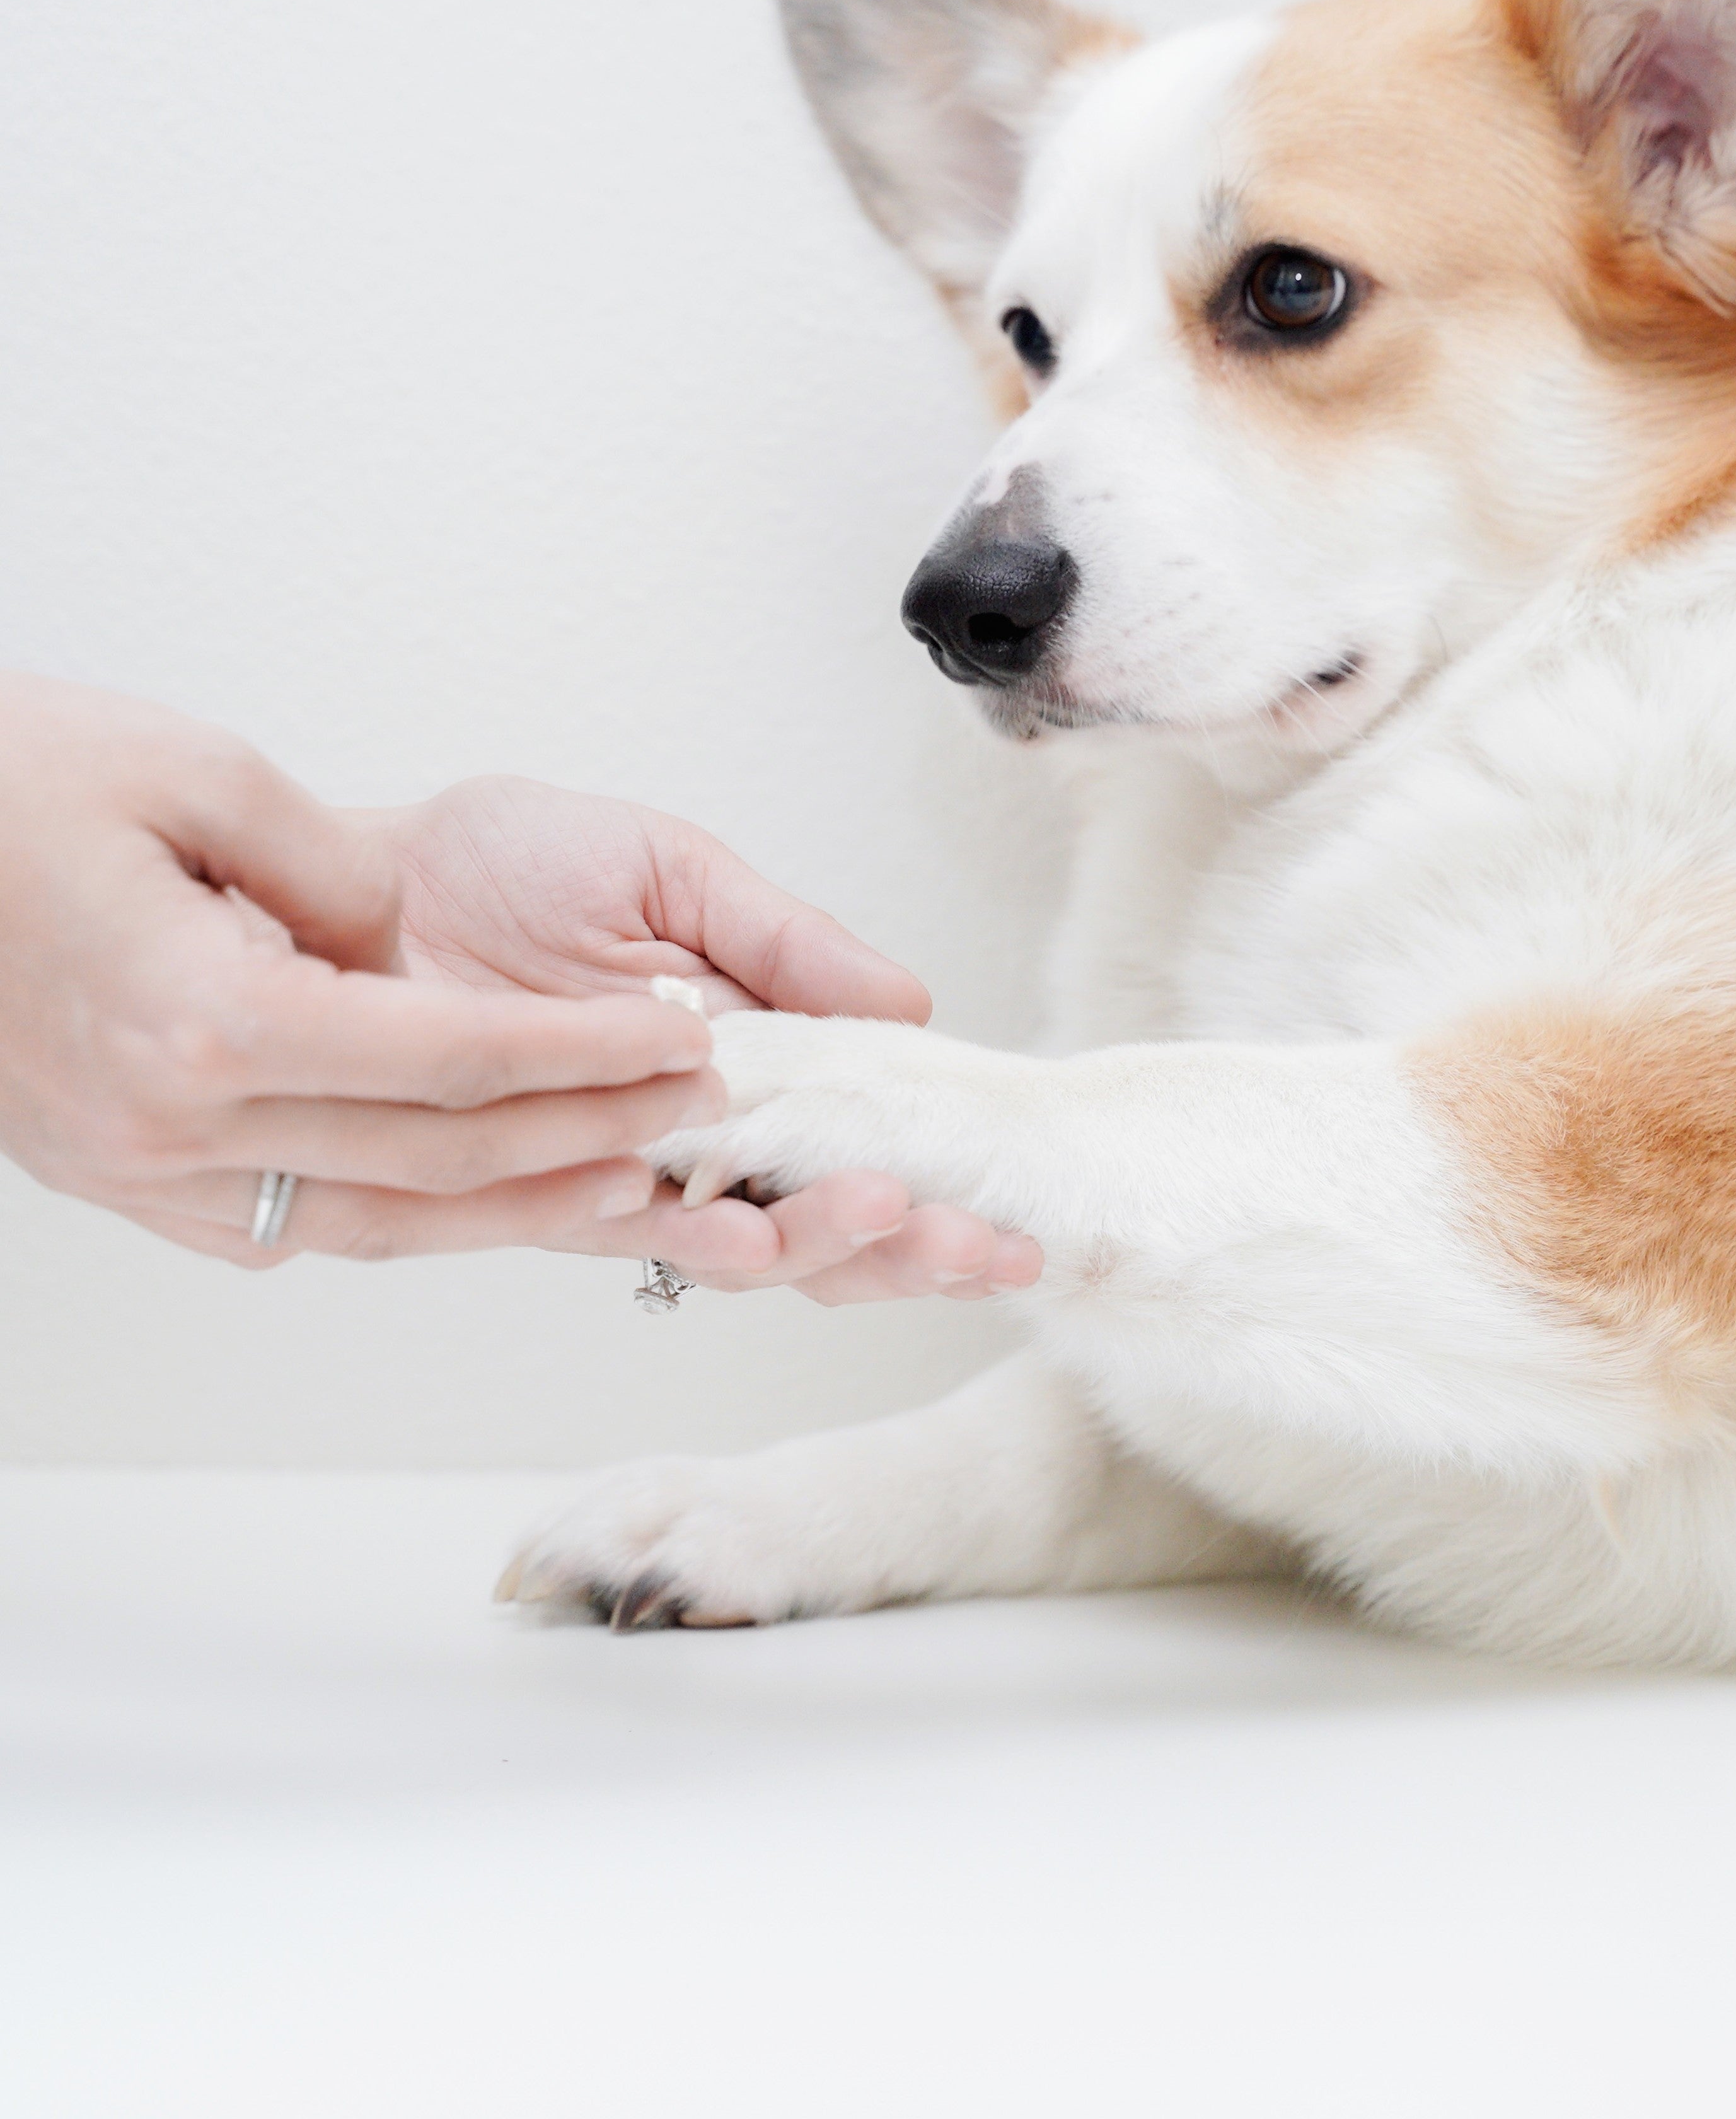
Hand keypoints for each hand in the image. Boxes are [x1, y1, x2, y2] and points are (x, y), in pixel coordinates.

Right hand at [0, 677, 722, 1263]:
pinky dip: (398, 1214)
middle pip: (436, 1160)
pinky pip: (288, 1224)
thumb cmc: (4, 788)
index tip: (683, 1041)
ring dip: (513, 1206)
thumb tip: (408, 944)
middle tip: (693, 1111)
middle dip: (584, 1137)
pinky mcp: (118, 1181)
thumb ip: (331, 870)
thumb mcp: (195, 773)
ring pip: (373, 1221)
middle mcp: (171, 1125)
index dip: (588, 1058)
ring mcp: (137, 1171)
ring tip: (628, 1177)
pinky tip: (479, 1194)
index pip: (456, 1064)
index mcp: (203, 1022)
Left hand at [377, 777, 1040, 1301]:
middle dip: (913, 1249)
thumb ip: (787, 943)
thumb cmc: (498, 865)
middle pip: (822, 1224)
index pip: (864, 1148)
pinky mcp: (531, 1190)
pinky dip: (691, 1231)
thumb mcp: (674, 874)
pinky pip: (620, 1232)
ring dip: (823, 1245)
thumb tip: (915, 1001)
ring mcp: (619, 1171)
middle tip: (985, 1252)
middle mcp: (693, 1138)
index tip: (1010, 1214)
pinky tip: (749, 1226)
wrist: (342, 884)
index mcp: (749, 1063)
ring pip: (742, 1247)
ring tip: (890, 1219)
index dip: (940, 1189)